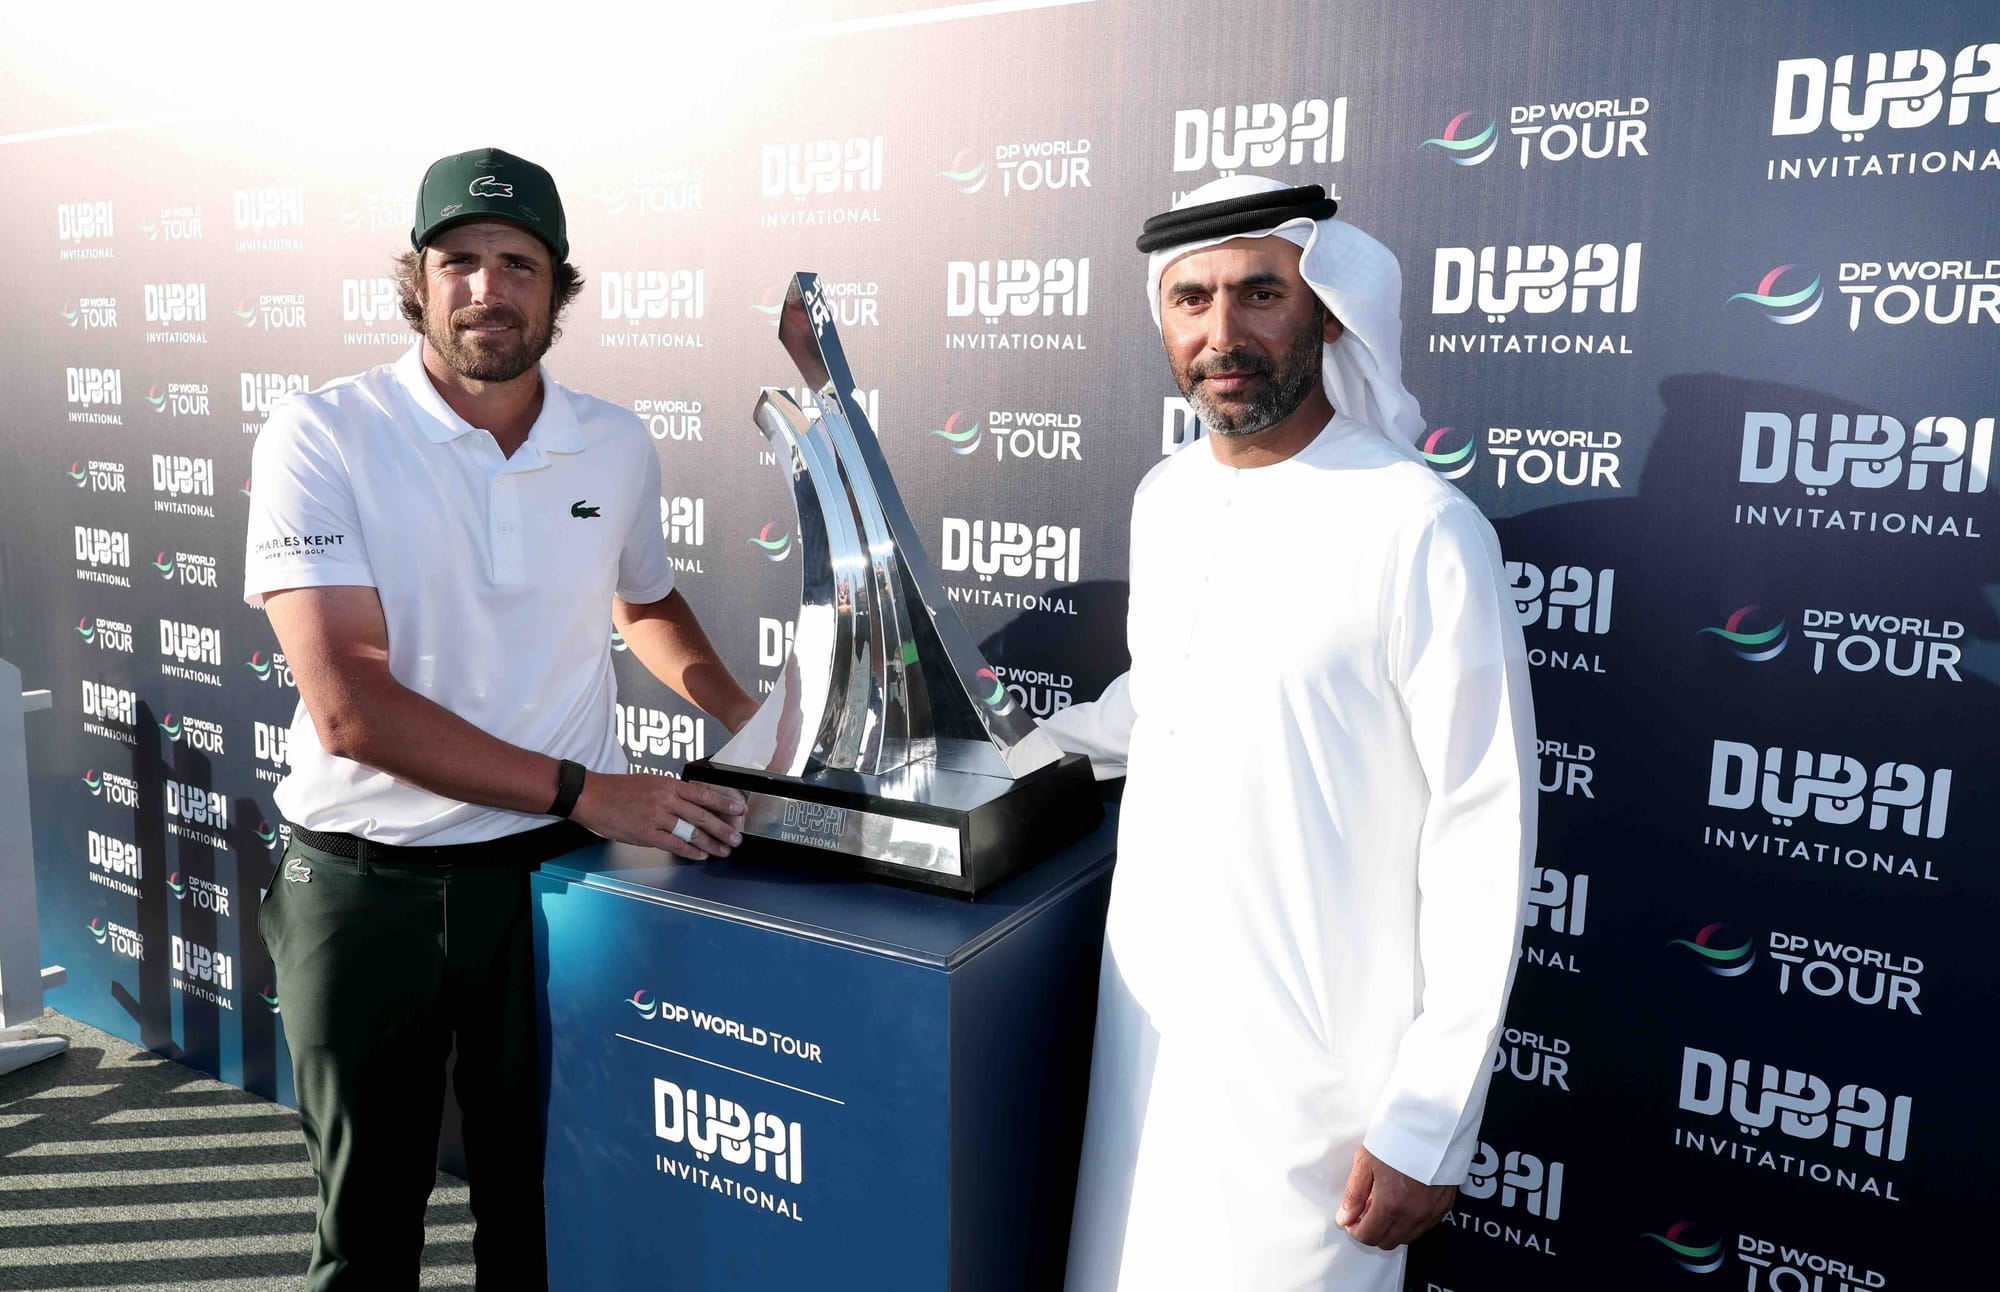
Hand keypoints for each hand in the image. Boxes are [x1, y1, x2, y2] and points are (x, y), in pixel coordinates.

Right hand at [571, 772, 746, 858]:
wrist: (591, 796)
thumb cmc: (619, 790)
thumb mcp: (649, 782)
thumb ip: (671, 792)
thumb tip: (693, 803)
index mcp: (668, 784)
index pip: (703, 793)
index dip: (724, 802)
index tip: (739, 808)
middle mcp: (665, 799)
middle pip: (702, 815)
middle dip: (723, 828)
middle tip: (737, 837)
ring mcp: (656, 817)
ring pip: (691, 831)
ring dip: (711, 843)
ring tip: (724, 850)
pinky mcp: (646, 834)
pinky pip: (673, 844)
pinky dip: (690, 851)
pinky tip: (701, 855)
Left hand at [1334, 1146, 1454, 1250]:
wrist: (1430, 1124)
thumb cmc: (1398, 1136)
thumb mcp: (1365, 1162)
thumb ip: (1353, 1194)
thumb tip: (1345, 1217)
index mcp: (1392, 1204)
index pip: (1369, 1236)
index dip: (1356, 1231)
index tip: (1352, 1220)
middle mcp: (1414, 1213)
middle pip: (1388, 1242)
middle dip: (1373, 1231)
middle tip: (1366, 1211)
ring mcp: (1431, 1211)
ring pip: (1407, 1237)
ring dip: (1392, 1228)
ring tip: (1384, 1203)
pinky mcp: (1444, 1205)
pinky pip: (1424, 1226)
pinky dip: (1411, 1221)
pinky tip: (1403, 1201)